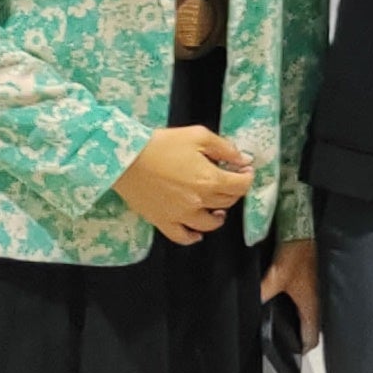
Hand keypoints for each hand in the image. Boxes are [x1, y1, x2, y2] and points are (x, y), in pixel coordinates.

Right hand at [115, 126, 252, 243]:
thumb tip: (243, 161)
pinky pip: (182, 237)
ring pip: (209, 223)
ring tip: (217, 208)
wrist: (125, 158)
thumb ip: (225, 148)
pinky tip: (197, 232)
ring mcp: (180, 215)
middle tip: (228, 181)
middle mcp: (199, 201)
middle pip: (227, 202)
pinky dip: (193, 236)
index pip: (241, 186)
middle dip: (233, 191)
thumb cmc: (162, 144)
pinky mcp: (162, 221)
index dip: (247, 177)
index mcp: (210, 180)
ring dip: (218, 216)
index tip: (244, 171)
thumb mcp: (199, 136)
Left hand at [261, 236, 320, 345]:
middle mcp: (318, 299)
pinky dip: (297, 305)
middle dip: (298, 335)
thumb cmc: (297, 252)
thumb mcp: (276, 275)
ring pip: (309, 313)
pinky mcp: (313, 279)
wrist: (306, 229)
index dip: (301, 349)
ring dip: (298, 320)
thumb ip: (263, 292)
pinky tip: (284, 300)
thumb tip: (250, 306)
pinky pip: (306, 300)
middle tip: (281, 338)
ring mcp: (317, 288)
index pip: (312, 337)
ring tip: (281, 321)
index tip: (290, 354)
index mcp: (312, 304)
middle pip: (311, 326)